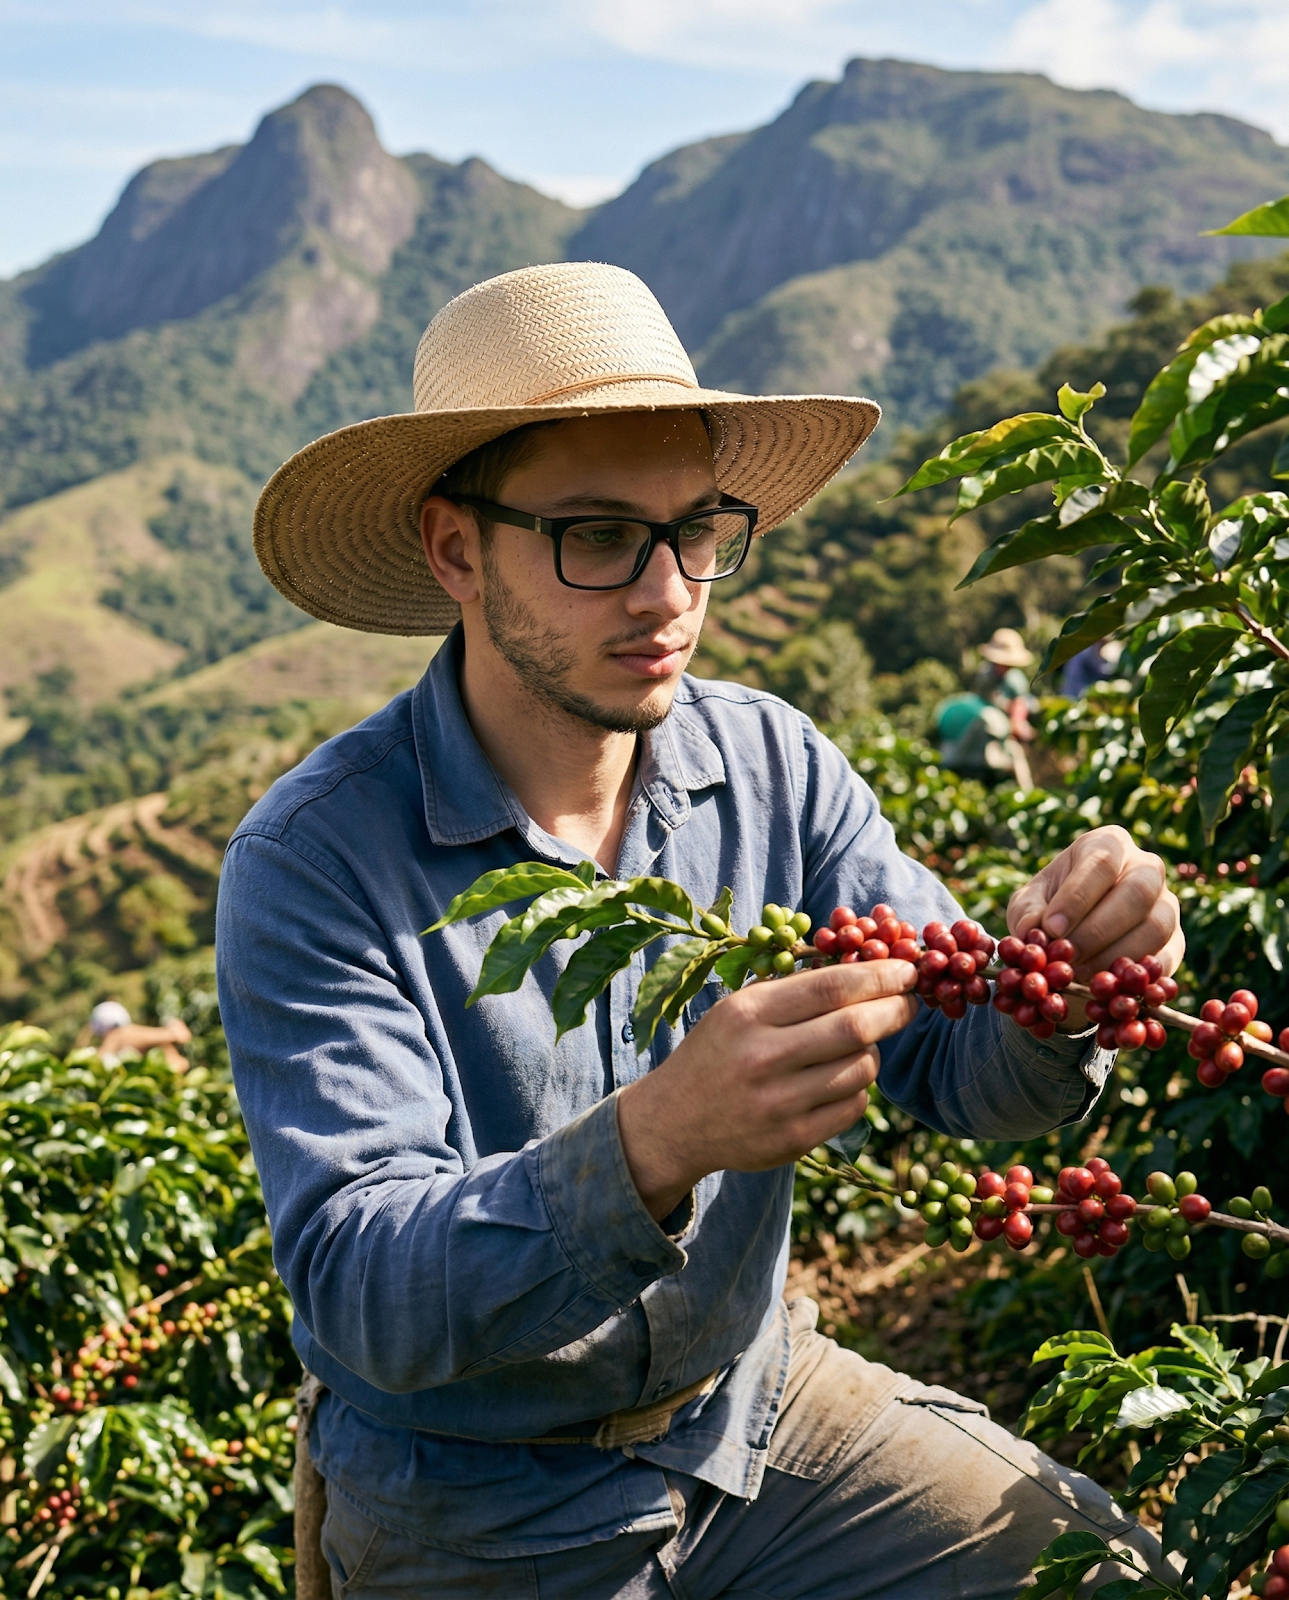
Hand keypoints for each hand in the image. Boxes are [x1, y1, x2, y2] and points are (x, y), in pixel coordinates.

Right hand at [617, 961, 917, 1220]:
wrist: (675, 1121)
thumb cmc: (718, 1053)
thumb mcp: (739, 1009)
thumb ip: (794, 992)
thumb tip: (867, 970)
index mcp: (749, 1014)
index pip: (831, 986)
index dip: (879, 975)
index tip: (906, 969)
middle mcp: (763, 1057)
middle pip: (856, 1027)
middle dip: (896, 1010)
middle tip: (911, 1002)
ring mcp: (780, 1102)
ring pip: (861, 1068)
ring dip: (873, 1052)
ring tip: (862, 1045)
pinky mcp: (794, 1139)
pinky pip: (854, 1105)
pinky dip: (859, 1087)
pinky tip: (840, 1080)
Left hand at [1006, 825, 1182, 1028]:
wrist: (1076, 935)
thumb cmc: (1050, 909)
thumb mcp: (1029, 904)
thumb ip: (1027, 913)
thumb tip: (1030, 930)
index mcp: (1109, 845)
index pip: (1101, 863)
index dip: (1077, 897)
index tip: (1051, 928)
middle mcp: (1146, 868)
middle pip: (1137, 892)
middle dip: (1098, 929)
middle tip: (1066, 956)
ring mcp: (1167, 904)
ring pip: (1156, 927)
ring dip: (1114, 955)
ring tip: (1078, 974)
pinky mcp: (1176, 941)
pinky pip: (1166, 959)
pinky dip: (1136, 976)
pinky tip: (1106, 986)